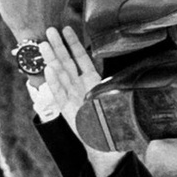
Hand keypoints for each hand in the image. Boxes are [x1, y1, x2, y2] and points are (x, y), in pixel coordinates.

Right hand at [46, 24, 116, 162]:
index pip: (81, 59)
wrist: (105, 146)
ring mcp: (71, 98)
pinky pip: (59, 95)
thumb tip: (133, 76)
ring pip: (60, 76)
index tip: (67, 30)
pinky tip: (48, 71)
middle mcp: (79, 88)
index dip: (74, 44)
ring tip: (44, 46)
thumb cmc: (110, 122)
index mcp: (91, 83)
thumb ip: (117, 87)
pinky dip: (53, 82)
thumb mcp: (117, 100)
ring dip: (51, 60)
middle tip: (49, 31)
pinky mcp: (66, 111)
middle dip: (58, 47)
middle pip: (66, 63)